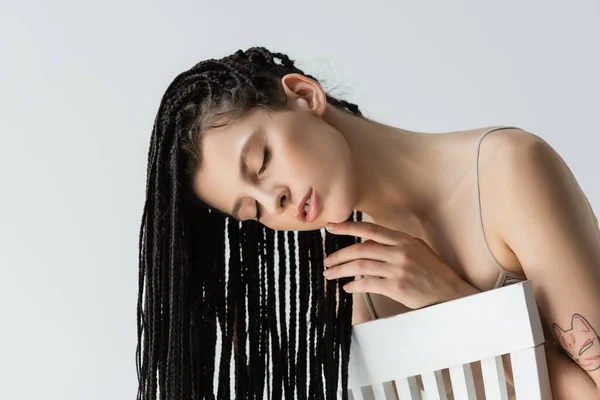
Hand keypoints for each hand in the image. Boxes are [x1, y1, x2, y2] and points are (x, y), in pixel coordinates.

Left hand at [323, 221, 479, 309]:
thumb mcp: (416, 249)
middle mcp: (399, 252)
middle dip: (338, 255)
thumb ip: (393, 244)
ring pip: (359, 267)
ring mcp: (398, 270)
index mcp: (403, 239)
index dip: (347, 226)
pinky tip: (348, 287)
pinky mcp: (397, 287)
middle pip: (359, 249)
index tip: (330, 226)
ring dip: (341, 271)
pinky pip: (367, 284)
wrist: (450, 293)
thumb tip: (367, 243)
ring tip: (330, 274)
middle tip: (327, 261)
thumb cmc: (432, 271)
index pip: (369, 229)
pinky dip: (354, 285)